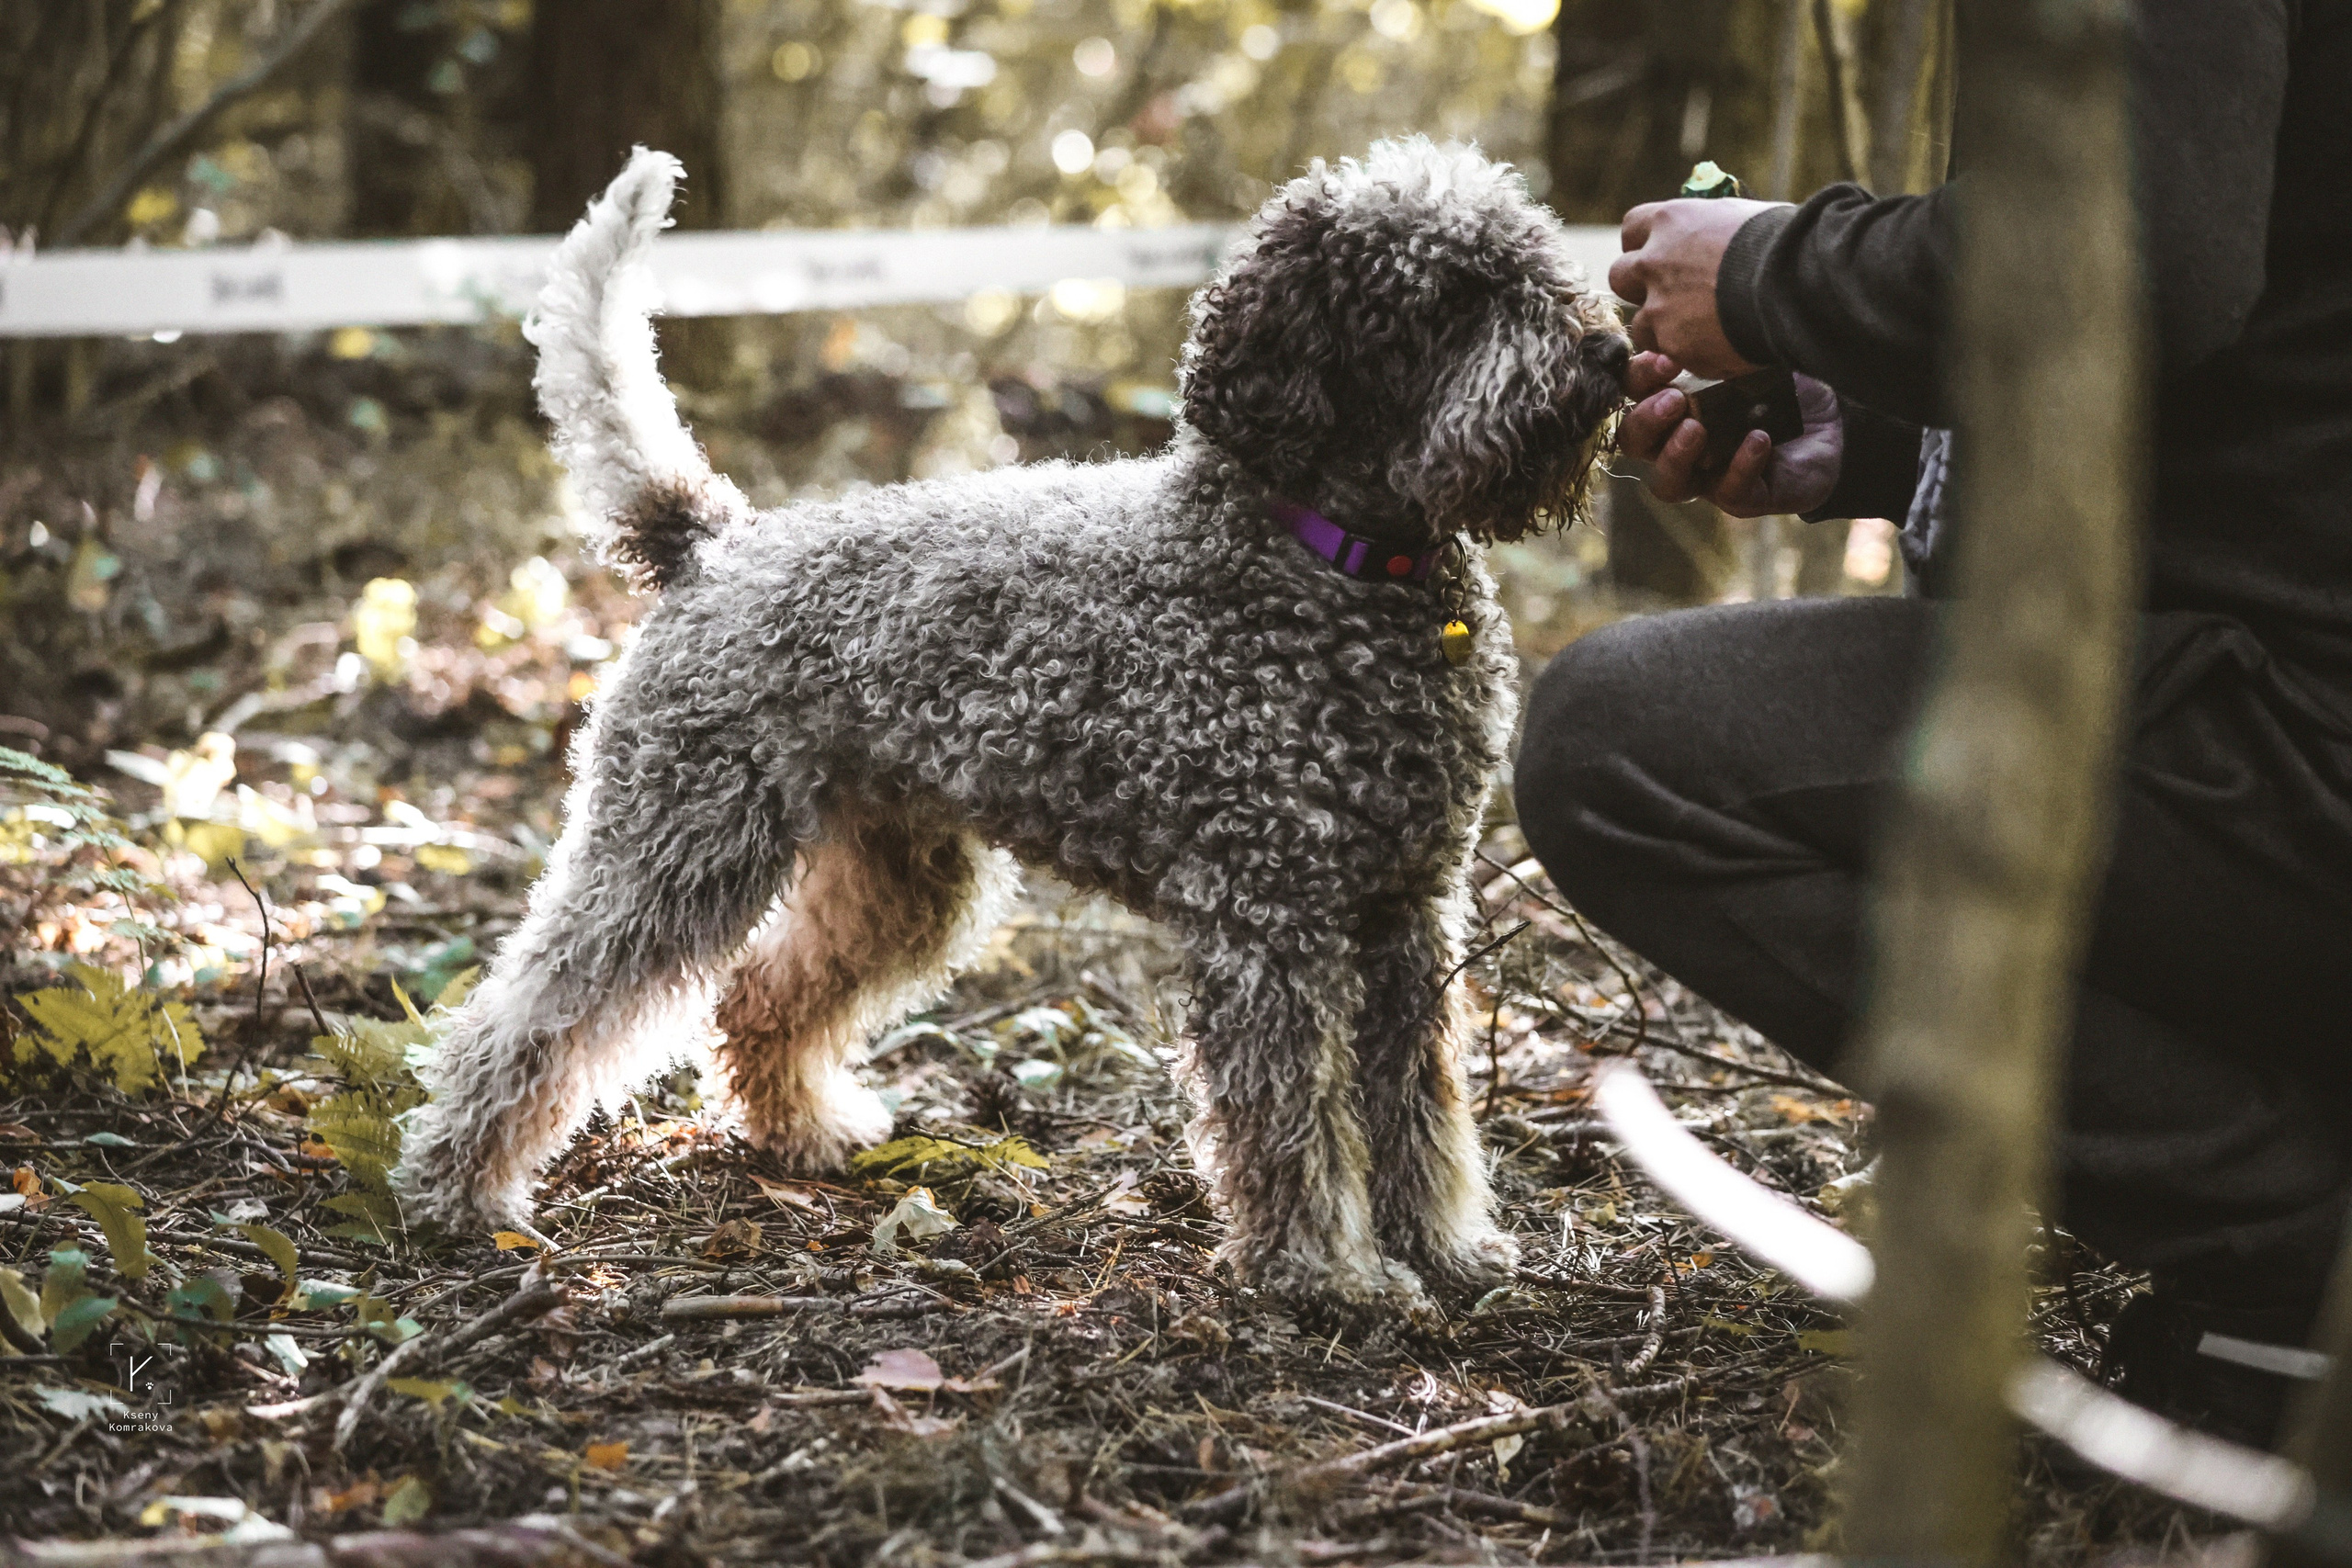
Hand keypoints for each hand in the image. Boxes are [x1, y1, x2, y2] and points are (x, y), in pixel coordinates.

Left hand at [1608, 197, 1780, 379]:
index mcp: (1672, 221)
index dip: (1644, 245)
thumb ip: (1716, 230)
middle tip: (1672, 298)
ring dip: (1664, 330)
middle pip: (1621, 277)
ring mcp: (1659, 306)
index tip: (1660, 255)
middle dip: (1641, 289)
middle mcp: (1654, 261)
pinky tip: (1721, 349)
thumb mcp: (1745, 217)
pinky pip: (1671, 355)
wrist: (1794, 281)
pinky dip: (1690, 356)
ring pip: (1641, 325)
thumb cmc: (1784, 242)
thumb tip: (1720, 236)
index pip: (1633, 228)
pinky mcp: (1673, 344)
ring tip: (1704, 332)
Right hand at [1618, 352, 1842, 517]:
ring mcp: (1708, 477)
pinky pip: (1730, 492)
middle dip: (1646, 421)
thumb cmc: (1784, 381)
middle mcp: (1680, 444)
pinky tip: (1759, 439)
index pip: (1632, 397)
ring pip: (1668, 483)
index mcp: (1673, 405)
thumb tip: (1687, 299)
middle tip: (1673, 400)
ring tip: (1697, 429)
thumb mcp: (1748, 351)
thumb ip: (1712, 338)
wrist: (1837, 418)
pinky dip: (1740, 466)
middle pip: (1634, 443)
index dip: (1637, 381)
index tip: (1663, 358)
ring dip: (1675, 456)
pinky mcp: (1744, 497)